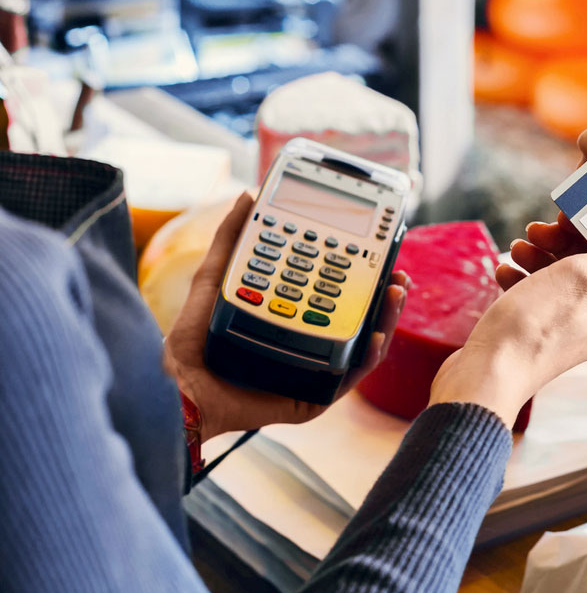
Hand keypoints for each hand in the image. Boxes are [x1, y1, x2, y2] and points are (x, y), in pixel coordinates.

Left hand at [163, 192, 409, 438]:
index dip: (364, 273)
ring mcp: (316, 369)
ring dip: (387, 320)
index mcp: (294, 315)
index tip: (381, 251)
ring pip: (364, 345)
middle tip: (398, 275)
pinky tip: (376, 337)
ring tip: (394, 295)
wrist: (183, 385)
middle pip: (360, 317)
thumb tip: (249, 196)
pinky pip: (350, 377)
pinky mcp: (315, 396)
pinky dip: (368, 357)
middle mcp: (309, 341)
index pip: (339, 291)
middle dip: (385, 295)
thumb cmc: (195, 339)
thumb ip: (232, 236)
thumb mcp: (216, 276)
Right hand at [429, 226, 586, 423]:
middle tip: (535, 229)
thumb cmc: (534, 325)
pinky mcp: (538, 336)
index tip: (571, 215)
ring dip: (538, 256)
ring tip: (515, 248)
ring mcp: (565, 330)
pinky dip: (522, 280)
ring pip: (559, 280)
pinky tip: (502, 273)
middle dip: (562, 241)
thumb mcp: (580, 278)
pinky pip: (537, 299)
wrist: (488, 375)